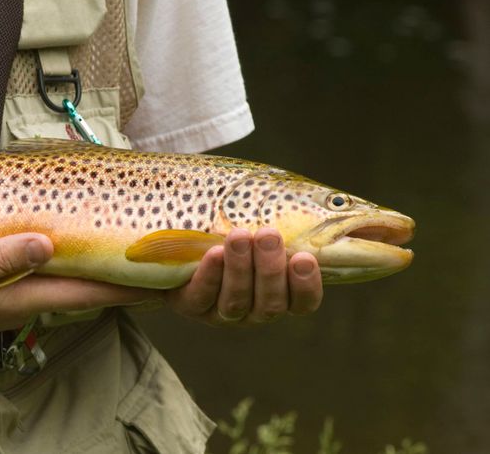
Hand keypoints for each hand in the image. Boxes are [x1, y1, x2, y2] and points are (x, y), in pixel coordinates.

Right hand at [0, 233, 158, 339]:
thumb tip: (46, 242)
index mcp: (21, 298)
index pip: (87, 292)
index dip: (127, 286)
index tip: (163, 278)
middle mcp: (23, 299)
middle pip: (83, 287)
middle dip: (119, 276)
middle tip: (152, 257)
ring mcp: (8, 295)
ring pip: (63, 280)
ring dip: (93, 268)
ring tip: (120, 250)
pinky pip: (39, 273)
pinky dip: (62, 261)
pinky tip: (63, 247)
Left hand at [165, 228, 322, 324]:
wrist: (176, 236)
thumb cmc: (231, 222)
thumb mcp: (262, 216)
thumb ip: (292, 215)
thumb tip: (337, 203)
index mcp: (279, 292)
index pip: (303, 302)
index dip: (307, 286)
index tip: (305, 258)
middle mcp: (253, 308)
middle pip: (271, 302)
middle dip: (270, 268)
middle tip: (268, 234)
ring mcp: (220, 310)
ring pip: (236, 299)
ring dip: (240, 267)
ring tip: (239, 235)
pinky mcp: (189, 305)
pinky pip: (201, 296)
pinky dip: (210, 274)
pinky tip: (214, 252)